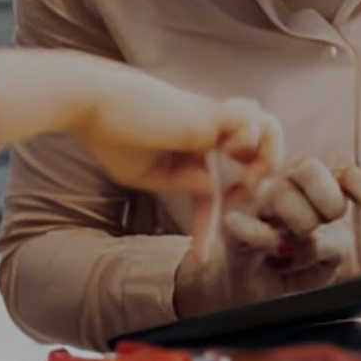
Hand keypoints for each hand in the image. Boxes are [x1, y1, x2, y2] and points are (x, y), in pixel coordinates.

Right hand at [74, 81, 283, 260]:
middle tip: (239, 203)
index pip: (212, 184)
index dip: (208, 224)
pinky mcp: (211, 115)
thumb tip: (213, 186)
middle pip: (259, 148)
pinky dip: (251, 146)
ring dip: (266, 160)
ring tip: (245, 184)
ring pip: (267, 131)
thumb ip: (180, 184)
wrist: (93, 103)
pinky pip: (253, 126)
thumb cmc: (111, 135)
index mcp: (188, 144)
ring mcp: (212, 121)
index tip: (200, 257)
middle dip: (262, 179)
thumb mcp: (144, 174)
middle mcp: (206, 130)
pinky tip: (228, 162)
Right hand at [174, 159, 360, 319]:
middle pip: (310, 168)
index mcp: (310, 187)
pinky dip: (265, 241)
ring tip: (288, 257)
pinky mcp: (231, 221)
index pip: (345, 175)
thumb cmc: (287, 270)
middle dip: (325, 203)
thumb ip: (335, 244)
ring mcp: (253, 199)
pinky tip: (271, 257)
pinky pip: (249, 224)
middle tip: (318, 230)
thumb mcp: (324, 261)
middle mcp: (282, 182)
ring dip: (295, 233)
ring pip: (281, 194)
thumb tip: (327, 240)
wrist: (242, 293)